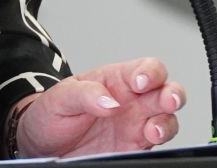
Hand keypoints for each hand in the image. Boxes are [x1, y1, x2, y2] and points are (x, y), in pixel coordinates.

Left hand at [12, 57, 184, 157]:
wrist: (42, 144)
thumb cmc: (52, 113)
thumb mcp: (60, 97)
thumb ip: (85, 94)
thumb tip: (109, 101)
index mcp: (116, 80)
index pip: (145, 69)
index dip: (150, 72)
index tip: (141, 82)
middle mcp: (132, 101)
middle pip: (166, 91)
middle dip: (173, 94)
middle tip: (167, 100)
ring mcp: (135, 125)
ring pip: (167, 119)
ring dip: (167, 123)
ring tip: (154, 130)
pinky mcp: (133, 148)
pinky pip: (156, 145)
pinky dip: (159, 145)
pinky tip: (148, 142)